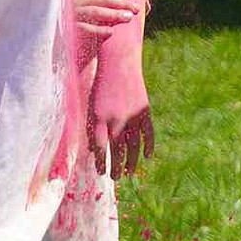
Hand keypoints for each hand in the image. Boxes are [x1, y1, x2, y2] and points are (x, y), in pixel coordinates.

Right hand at [73, 0, 144, 51]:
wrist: (77, 58)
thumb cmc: (94, 37)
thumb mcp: (105, 21)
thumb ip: (116, 11)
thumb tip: (142, 4)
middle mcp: (77, 4)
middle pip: (101, 0)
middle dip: (120, 3)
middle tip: (135, 8)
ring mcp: (71, 17)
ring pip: (94, 11)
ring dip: (112, 14)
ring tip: (128, 18)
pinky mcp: (68, 31)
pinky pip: (83, 28)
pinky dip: (98, 30)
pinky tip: (110, 32)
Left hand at [88, 23, 153, 177]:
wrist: (118, 62)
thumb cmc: (101, 84)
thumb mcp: (91, 105)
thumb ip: (93, 128)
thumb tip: (94, 151)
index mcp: (99, 118)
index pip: (100, 149)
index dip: (101, 162)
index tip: (101, 172)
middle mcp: (116, 119)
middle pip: (116, 150)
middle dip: (116, 167)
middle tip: (116, 178)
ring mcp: (132, 115)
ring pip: (133, 146)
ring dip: (132, 162)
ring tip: (129, 173)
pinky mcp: (144, 109)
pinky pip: (149, 132)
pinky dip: (149, 145)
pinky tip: (148, 157)